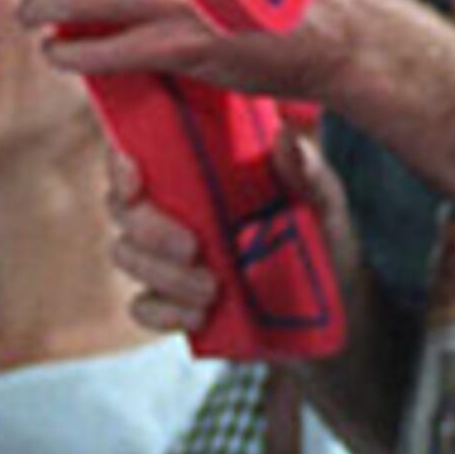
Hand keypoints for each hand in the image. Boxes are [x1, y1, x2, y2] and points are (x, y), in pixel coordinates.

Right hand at [106, 121, 353, 339]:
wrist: (334, 300)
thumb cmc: (321, 231)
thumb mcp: (322, 198)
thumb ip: (305, 170)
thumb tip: (285, 137)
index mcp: (201, 168)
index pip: (139, 152)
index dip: (120, 163)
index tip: (136, 179)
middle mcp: (174, 206)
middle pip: (123, 208)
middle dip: (149, 230)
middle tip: (193, 249)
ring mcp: (167, 255)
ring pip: (126, 255)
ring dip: (163, 274)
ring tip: (213, 289)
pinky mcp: (172, 300)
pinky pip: (142, 306)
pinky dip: (164, 312)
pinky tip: (199, 316)